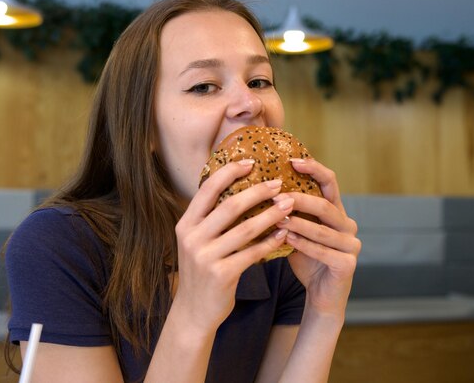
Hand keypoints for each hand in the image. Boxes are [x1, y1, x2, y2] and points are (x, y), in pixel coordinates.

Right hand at [172, 159, 293, 334]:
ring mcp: (204, 257)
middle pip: (229, 206)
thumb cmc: (201, 271)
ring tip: (288, 205)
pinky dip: (270, 241)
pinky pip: (252, 253)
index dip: (229, 172)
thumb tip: (237, 187)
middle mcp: (192, 237)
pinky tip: (284, 234)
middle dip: (257, 191)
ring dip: (270, 215)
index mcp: (185, 224)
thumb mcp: (197, 242)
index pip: (207, 188)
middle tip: (278, 183)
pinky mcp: (221, 275)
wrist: (193, 312)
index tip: (251, 162)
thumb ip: (210, 218)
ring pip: (245, 229)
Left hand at [277, 158, 360, 317]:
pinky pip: (324, 251)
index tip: (292, 160)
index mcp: (337, 212)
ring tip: (276, 217)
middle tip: (276, 195)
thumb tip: (258, 188)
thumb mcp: (296, 231)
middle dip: (300, 198)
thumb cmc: (306, 259)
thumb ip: (288, 212)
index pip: (330, 182)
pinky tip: (286, 238)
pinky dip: (304, 244)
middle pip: (325, 204)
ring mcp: (351, 245)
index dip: (314, 168)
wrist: (321, 296)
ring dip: (298, 222)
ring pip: (323, 229)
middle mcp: (348, 225)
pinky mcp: (348, 265)